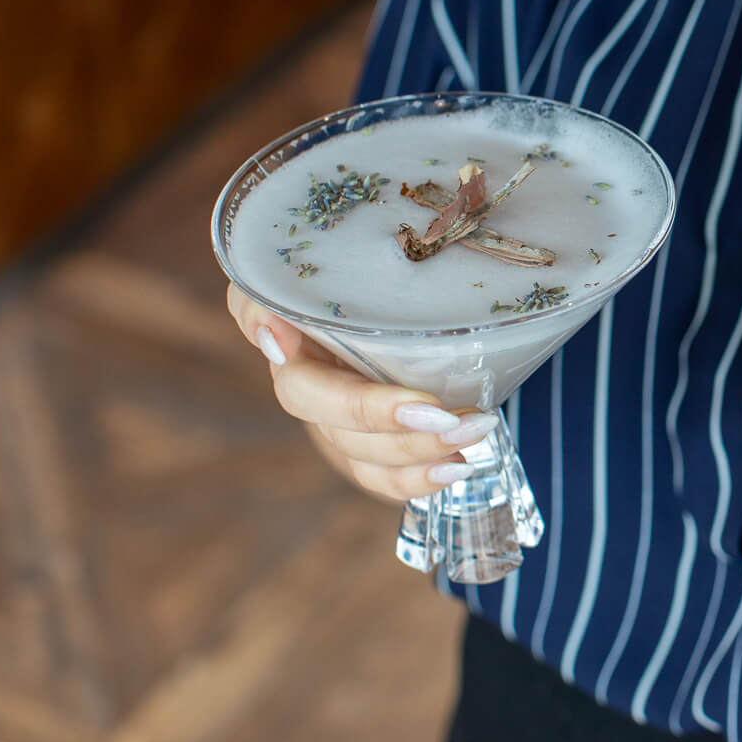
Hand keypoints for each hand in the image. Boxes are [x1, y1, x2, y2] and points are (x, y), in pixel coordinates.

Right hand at [226, 283, 498, 502]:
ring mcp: (339, 422)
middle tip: (452, 419)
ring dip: (420, 454)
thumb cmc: (348, 266)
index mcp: (293, 347)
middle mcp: (313, 391)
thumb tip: (273, 340)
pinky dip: (418, 480)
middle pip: (340, 429)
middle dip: (397, 430)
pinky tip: (454, 468)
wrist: (390, 270)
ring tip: (472, 433)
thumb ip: (269, 294)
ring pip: (366, 458)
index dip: (353, 401)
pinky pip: (383, 476)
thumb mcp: (312, 261)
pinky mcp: (370, 442)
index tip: (416, 404)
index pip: (303, 387)